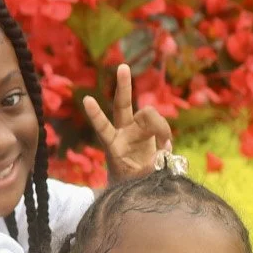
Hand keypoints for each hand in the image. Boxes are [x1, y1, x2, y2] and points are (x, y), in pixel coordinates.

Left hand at [81, 62, 173, 178]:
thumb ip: (151, 165)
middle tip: (122, 67)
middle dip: (123, 86)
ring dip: (160, 128)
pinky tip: (165, 148)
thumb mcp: (137, 180)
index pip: (102, 128)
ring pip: (150, 114)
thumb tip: (165, 148)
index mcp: (112, 146)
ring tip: (163, 149)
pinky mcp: (150, 131)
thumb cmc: (130, 184)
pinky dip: (165, 134)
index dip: (96, 115)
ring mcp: (136, 129)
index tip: (86, 100)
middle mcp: (122, 132)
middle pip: (122, 105)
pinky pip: (161, 124)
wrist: (136, 185)